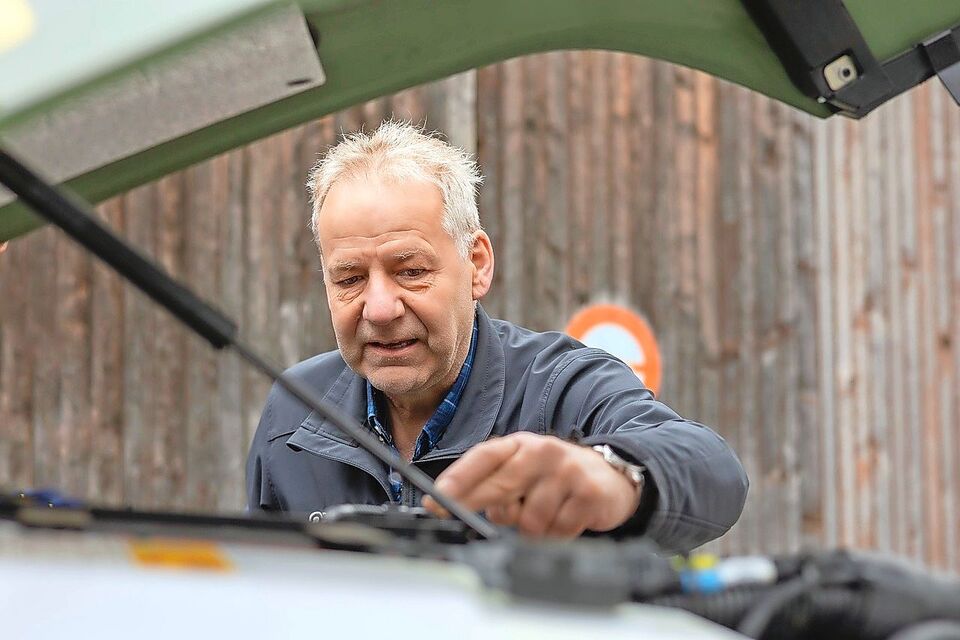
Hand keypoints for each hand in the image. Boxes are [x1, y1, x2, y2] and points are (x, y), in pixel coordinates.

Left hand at [422, 432, 641, 537]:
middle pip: (501, 485)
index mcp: (520, 445)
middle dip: (477, 506)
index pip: (483, 457)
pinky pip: (557, 532)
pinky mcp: (588, 494)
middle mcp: (542, 452)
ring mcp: (567, 471)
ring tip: (545, 516)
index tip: (436, 499)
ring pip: (529, 520)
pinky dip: (556, 536)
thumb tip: (461, 508)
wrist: (612, 477)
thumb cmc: (557, 477)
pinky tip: (565, 521)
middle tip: (458, 518)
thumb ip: (496, 486)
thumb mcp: (524, 471)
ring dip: (531, 530)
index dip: (457, 479)